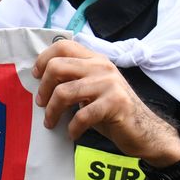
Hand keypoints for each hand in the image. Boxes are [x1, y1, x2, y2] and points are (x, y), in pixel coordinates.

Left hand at [32, 40, 179, 179]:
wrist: (143, 129)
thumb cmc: (111, 110)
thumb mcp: (91, 88)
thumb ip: (73, 78)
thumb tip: (41, 80)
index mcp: (95, 59)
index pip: (63, 46)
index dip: (44, 59)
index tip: (36, 76)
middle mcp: (102, 66)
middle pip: (58, 67)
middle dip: (43, 88)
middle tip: (41, 104)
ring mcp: (109, 84)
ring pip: (64, 92)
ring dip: (52, 111)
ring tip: (51, 123)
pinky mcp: (115, 103)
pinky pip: (82, 115)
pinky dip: (73, 127)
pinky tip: (72, 133)